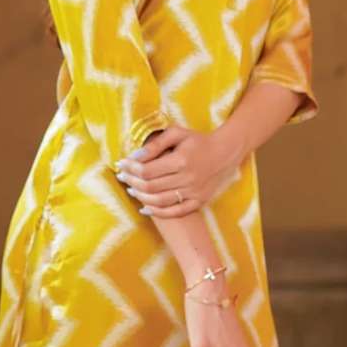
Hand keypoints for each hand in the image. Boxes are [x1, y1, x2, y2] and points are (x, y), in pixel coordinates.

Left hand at [114, 126, 236, 217]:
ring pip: (159, 201)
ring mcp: (193, 192)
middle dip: (131, 181)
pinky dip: (157, 212)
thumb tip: (135, 157)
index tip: (121, 164)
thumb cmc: (197, 141)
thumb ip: (155, 143)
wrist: (225, 153)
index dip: (130, 169)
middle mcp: (187, 178)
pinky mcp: (198, 202)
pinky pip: (174, 212)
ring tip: (131, 189)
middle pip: (150, 186)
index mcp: (181, 160)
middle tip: (122, 177)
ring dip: (140, 196)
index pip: (147, 170)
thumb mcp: (177, 133)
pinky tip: (144, 208)